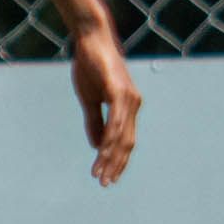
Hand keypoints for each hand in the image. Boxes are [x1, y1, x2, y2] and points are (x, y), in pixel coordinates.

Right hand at [70, 23, 141, 186]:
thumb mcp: (90, 99)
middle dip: (115, 165)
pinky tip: (102, 153)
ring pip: (121, 136)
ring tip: (100, 174)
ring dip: (110, 157)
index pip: (125, 140)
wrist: (91, 38)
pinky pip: (115, 121)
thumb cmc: (91, 66)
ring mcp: (128, 98)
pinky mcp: (119, 91)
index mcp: (127, 107)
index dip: (117, 160)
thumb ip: (95, 122)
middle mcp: (133, 104)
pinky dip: (109, 139)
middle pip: (127, 143)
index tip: (107, 177)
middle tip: (104, 184)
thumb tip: (97, 146)